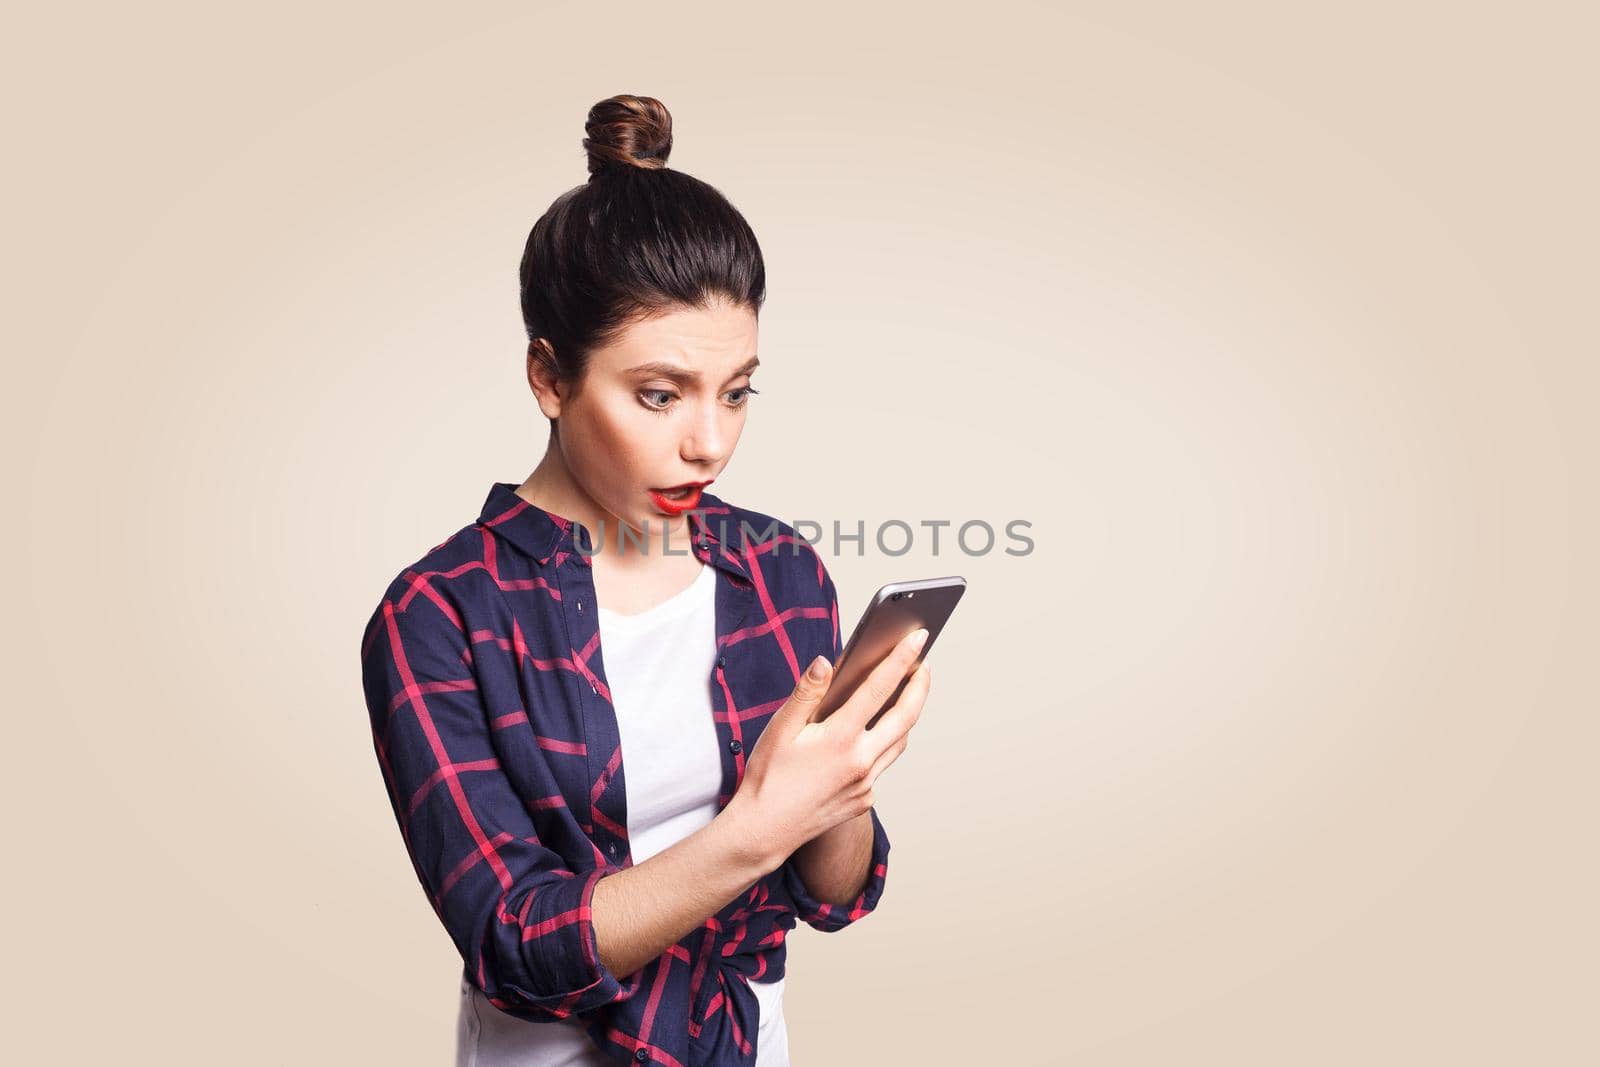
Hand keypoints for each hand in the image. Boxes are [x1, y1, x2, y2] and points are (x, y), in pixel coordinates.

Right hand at [723, 628, 931, 867]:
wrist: (764, 830)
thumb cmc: (767, 777)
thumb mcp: (779, 729)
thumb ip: (806, 693)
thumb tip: (826, 662)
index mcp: (840, 738)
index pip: (880, 688)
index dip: (902, 659)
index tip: (918, 637)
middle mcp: (860, 762)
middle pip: (906, 716)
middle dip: (920, 685)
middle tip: (923, 663)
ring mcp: (866, 784)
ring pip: (899, 742)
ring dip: (906, 715)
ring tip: (905, 692)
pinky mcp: (864, 800)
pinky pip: (882, 765)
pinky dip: (883, 744)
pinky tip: (871, 734)